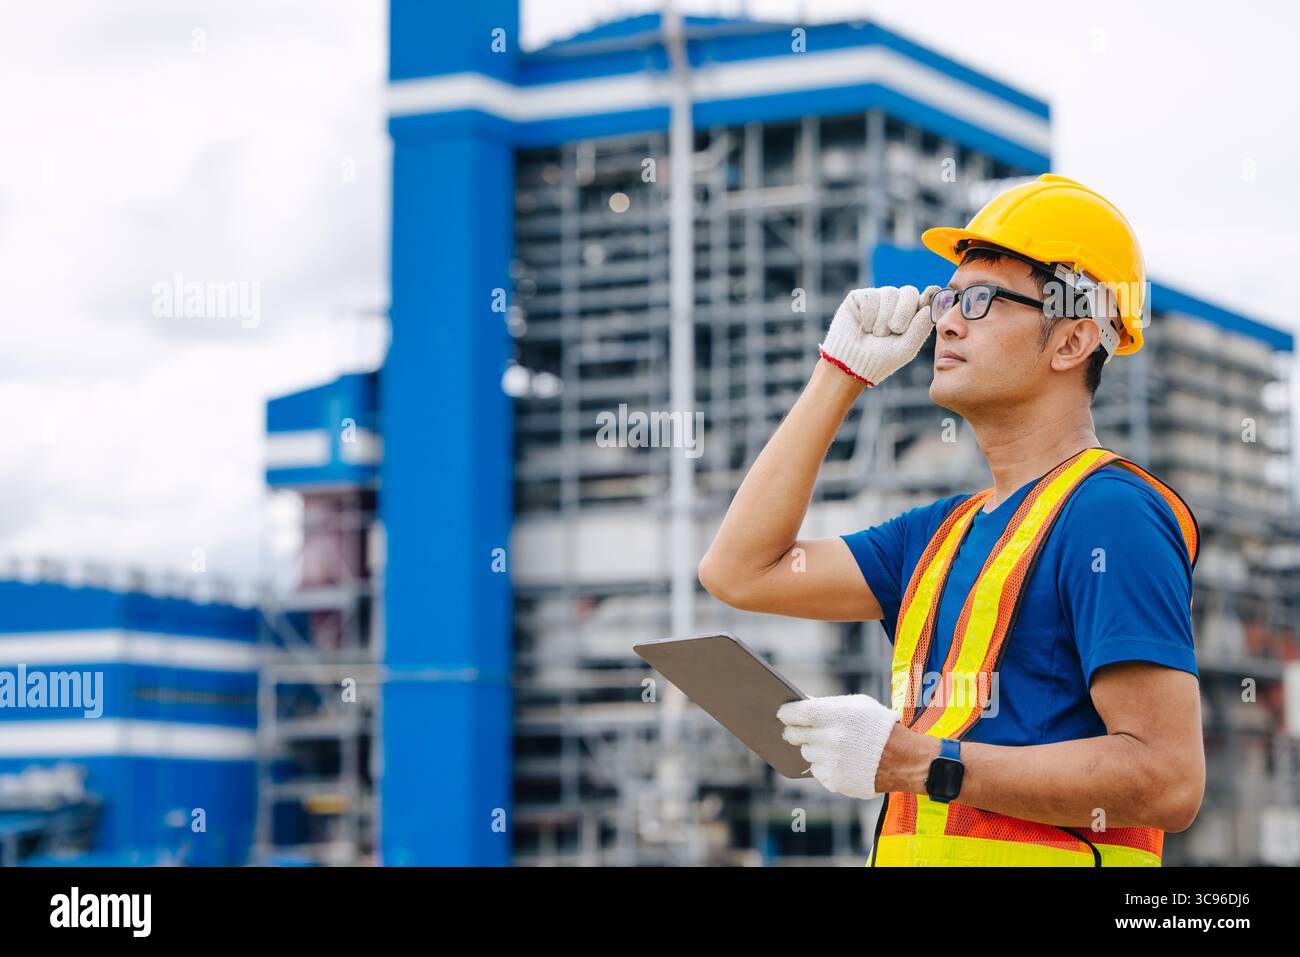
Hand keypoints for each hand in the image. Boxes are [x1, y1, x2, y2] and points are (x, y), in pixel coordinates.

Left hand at [777, 693, 900, 799]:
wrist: (904, 759)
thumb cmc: (878, 726)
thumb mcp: (857, 705)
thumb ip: (827, 704)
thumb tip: (801, 702)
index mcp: (833, 715)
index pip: (794, 713)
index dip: (786, 713)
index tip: (783, 714)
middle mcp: (829, 738)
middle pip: (793, 735)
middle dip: (794, 731)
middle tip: (798, 730)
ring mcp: (830, 761)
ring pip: (806, 753)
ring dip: (813, 749)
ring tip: (832, 745)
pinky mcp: (833, 780)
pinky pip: (817, 771)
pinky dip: (824, 766)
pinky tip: (840, 760)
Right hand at [819, 285, 941, 386]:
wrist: (852, 365)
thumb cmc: (881, 360)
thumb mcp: (907, 348)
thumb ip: (921, 327)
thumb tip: (930, 304)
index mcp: (910, 314)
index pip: (924, 298)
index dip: (927, 299)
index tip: (927, 304)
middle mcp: (895, 303)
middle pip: (908, 291)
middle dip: (903, 312)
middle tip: (895, 330)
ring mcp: (877, 299)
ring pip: (889, 293)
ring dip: (883, 319)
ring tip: (875, 334)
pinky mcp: (859, 297)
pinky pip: (871, 296)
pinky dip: (869, 315)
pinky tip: (864, 327)